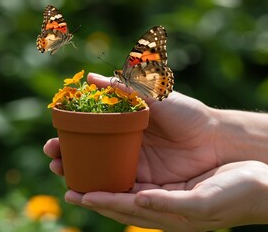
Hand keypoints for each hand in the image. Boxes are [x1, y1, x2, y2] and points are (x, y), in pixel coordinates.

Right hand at [44, 72, 220, 185]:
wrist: (216, 139)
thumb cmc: (187, 113)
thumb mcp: (153, 96)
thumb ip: (124, 87)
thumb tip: (90, 76)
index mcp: (124, 126)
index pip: (89, 132)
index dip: (69, 135)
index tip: (53, 136)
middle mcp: (124, 147)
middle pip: (88, 154)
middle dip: (66, 156)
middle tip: (52, 156)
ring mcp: (133, 167)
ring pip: (98, 173)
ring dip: (76, 174)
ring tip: (60, 173)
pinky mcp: (144, 185)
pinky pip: (117, 188)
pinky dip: (99, 191)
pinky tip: (82, 191)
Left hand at [65, 161, 267, 231]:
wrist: (261, 183)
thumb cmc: (237, 194)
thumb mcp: (203, 202)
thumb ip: (169, 204)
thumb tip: (138, 201)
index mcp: (165, 215)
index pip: (124, 208)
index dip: (100, 201)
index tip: (76, 192)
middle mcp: (159, 203)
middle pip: (117, 196)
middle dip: (90, 187)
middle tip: (64, 174)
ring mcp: (163, 189)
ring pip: (125, 181)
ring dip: (100, 172)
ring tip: (78, 162)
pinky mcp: (169, 175)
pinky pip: (140, 169)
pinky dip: (121, 161)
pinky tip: (111, 152)